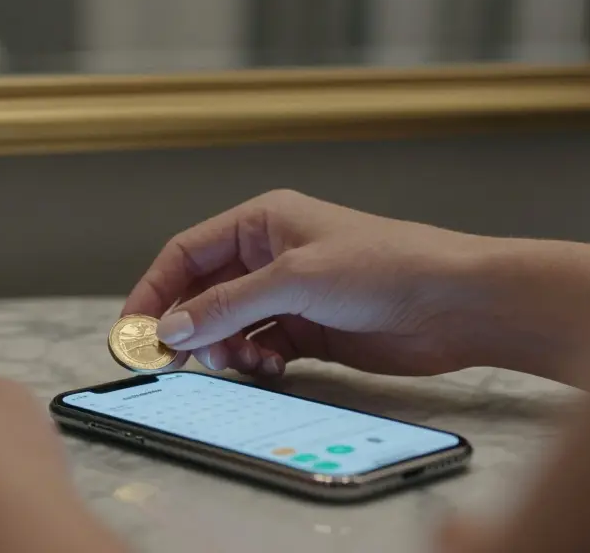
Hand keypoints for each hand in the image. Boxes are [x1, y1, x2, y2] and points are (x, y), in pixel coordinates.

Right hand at [121, 190, 510, 378]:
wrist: (456, 304)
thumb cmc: (385, 267)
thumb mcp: (296, 281)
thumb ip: (228, 306)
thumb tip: (171, 330)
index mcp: (262, 221)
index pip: (187, 253)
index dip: (154, 290)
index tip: (132, 329)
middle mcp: (270, 254)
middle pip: (203, 292)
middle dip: (186, 326)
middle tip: (170, 361)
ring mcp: (289, 294)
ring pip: (228, 325)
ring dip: (223, 349)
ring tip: (240, 365)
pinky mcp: (310, 331)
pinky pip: (260, 347)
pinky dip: (255, 362)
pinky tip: (271, 369)